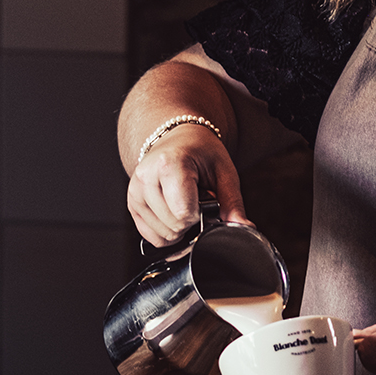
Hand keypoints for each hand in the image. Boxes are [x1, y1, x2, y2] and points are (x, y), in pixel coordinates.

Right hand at [127, 124, 247, 246]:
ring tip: (183, 201)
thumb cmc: (202, 152)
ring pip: (162, 234)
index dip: (200, 213)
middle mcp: (146, 176)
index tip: (204, 197)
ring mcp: (135, 190)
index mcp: (169, 164)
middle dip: (191, 220)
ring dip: (179, 226)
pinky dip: (166, 231)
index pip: (184, 213)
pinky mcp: (131, 203)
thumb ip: (233, 203)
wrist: (180, 138)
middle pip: (173, 226)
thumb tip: (244, 228)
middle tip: (195, 198)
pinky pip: (150, 236)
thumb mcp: (224, 172)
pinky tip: (172, 211)